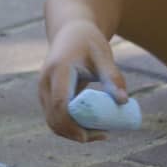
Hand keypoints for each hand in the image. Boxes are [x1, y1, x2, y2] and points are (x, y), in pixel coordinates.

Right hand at [38, 21, 127, 141]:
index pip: (61, 104)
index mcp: (58, 71)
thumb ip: (113, 77)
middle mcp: (45, 83)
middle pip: (54, 118)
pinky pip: (55, 118)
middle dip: (76, 133)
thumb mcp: (103, 56)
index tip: (92, 134)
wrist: (70, 32)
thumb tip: (123, 102)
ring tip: (100, 132)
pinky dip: (70, 127)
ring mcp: (43, 91)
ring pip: (53, 122)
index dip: (73, 124)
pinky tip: (90, 128)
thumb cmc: (88, 42)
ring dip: (73, 133)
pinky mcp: (46, 97)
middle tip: (104, 135)